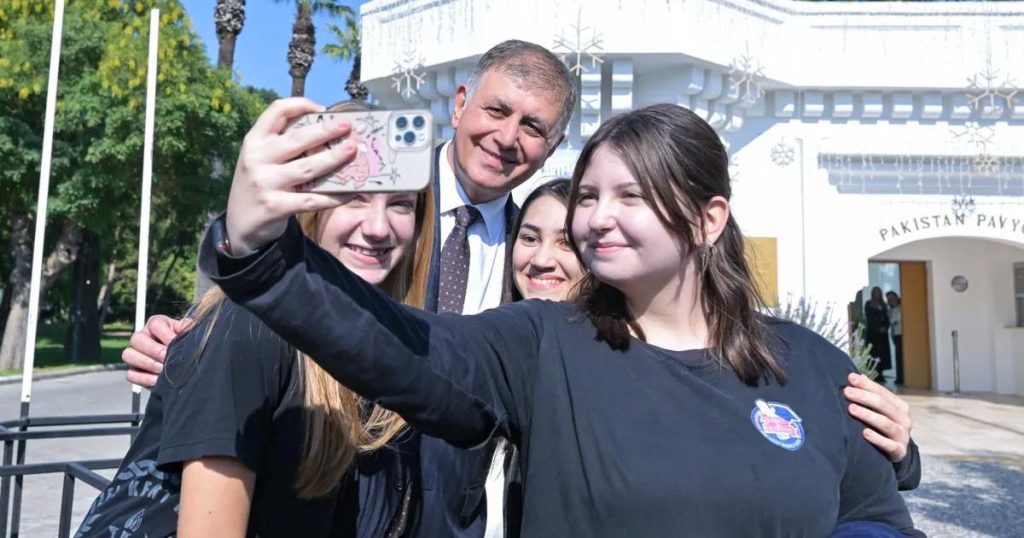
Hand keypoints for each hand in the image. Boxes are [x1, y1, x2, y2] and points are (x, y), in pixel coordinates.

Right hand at [122, 315, 188, 387]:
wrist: (187, 364)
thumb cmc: (189, 344)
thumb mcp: (190, 334)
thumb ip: (188, 329)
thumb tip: (184, 329)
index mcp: (157, 324)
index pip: (155, 325)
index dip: (166, 335)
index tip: (177, 344)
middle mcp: (143, 336)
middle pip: (137, 339)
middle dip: (154, 350)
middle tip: (168, 359)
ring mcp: (135, 354)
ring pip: (128, 355)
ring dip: (147, 363)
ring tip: (163, 370)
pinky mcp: (134, 371)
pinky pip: (130, 374)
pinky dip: (143, 378)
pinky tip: (158, 381)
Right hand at [225, 97, 356, 254]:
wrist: (240, 224)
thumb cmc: (259, 184)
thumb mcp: (260, 159)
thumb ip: (281, 145)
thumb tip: (326, 132)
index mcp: (253, 141)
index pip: (276, 112)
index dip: (300, 104)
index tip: (323, 109)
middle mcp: (257, 159)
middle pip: (297, 139)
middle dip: (326, 131)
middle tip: (348, 126)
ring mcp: (265, 183)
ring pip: (308, 167)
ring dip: (334, 159)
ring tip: (352, 151)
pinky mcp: (276, 206)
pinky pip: (312, 199)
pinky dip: (333, 196)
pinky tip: (350, 191)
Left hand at [844, 372, 911, 461]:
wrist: (896, 451)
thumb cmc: (884, 426)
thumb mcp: (880, 410)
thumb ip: (870, 394)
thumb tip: (856, 376)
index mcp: (900, 406)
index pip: (882, 392)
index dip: (866, 384)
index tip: (851, 378)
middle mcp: (904, 419)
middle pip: (883, 405)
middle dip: (864, 397)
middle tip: (847, 392)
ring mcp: (903, 435)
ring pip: (885, 423)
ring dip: (868, 415)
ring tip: (851, 409)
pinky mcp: (899, 451)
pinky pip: (889, 445)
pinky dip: (877, 439)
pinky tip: (864, 433)